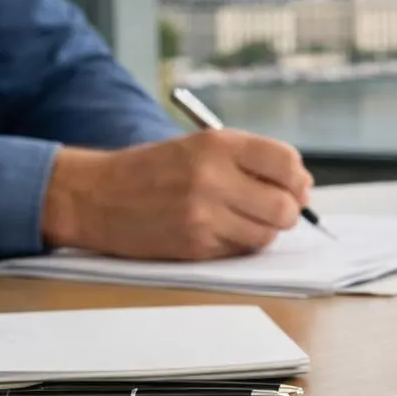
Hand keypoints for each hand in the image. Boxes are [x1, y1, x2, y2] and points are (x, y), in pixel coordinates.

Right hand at [40, 130, 311, 259]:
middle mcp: (212, 177)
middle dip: (288, 211)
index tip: (296, 187)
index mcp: (217, 144)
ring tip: (240, 218)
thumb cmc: (154, 170)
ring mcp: (202, 215)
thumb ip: (250, 161)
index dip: (298, 179)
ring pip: (267, 235)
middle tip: (275, 209)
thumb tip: (302, 187)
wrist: (94, 196)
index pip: (286, 162)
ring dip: (263, 230)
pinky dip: (238, 244)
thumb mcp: (200, 146)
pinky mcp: (194, 245)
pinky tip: (217, 230)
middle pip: (284, 206)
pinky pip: (240, 251)